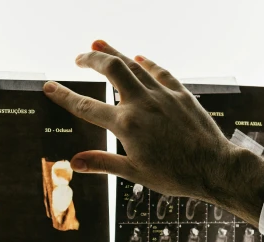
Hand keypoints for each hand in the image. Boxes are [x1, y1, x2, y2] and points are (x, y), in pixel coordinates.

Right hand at [44, 40, 263, 225]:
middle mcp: (142, 104)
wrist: (215, 167)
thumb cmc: (176, 176)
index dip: (64, 95)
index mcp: (126, 126)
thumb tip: (73, 162)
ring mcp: (163, 95)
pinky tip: (140, 58)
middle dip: (90, 59)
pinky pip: (161, 72)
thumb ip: (103, 163)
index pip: (86, 106)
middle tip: (78, 57)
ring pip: (134, 64)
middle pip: (110, 69)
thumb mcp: (136, 174)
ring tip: (98, 44)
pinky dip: (147, 63)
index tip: (48, 86)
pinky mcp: (182, 94)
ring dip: (114, 53)